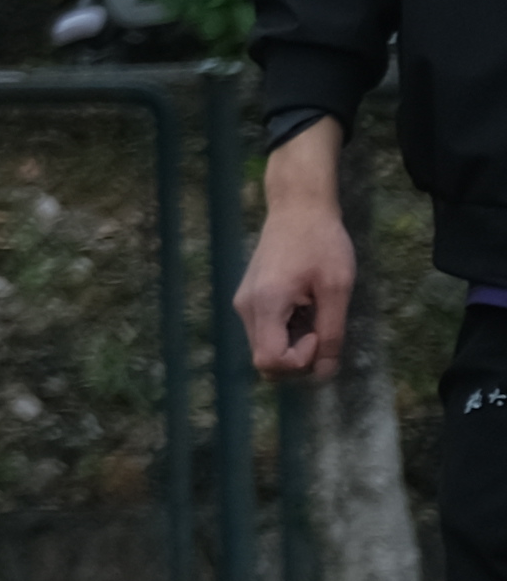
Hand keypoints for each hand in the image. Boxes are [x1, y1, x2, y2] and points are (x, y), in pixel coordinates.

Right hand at [240, 120, 359, 378]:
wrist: (298, 208)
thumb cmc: (322, 244)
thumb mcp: (336, 289)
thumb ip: (331, 333)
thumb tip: (325, 373)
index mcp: (265, 304)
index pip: (270, 361)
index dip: (301, 361)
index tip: (321, 334)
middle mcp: (246, 307)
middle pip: (265, 361)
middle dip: (298, 359)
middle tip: (322, 329)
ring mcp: (244, 302)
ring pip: (265, 348)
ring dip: (294, 345)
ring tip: (315, 314)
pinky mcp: (249, 298)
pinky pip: (266, 332)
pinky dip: (288, 333)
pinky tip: (305, 308)